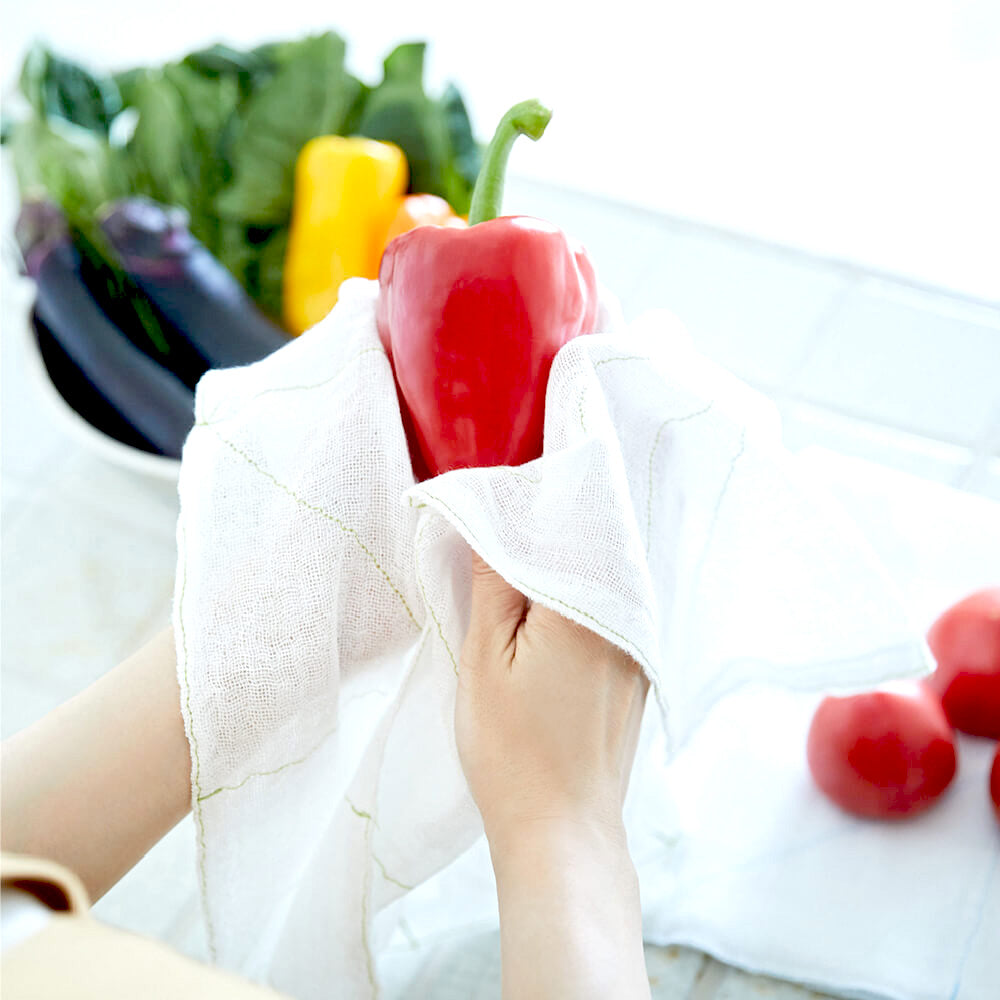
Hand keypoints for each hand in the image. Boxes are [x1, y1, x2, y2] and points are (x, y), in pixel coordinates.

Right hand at [455, 552, 651, 999]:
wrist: (562, 831)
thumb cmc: (513, 752)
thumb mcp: (484, 660)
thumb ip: (493, 583)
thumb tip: (493, 524)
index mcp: (585, 608)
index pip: (559, 527)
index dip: (521, 511)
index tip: (487, 510)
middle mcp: (626, 619)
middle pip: (584, 550)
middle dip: (540, 537)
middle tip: (493, 543)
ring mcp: (638, 647)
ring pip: (597, 581)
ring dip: (559, 571)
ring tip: (513, 579)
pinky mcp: (637, 672)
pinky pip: (608, 614)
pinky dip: (576, 603)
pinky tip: (543, 620)